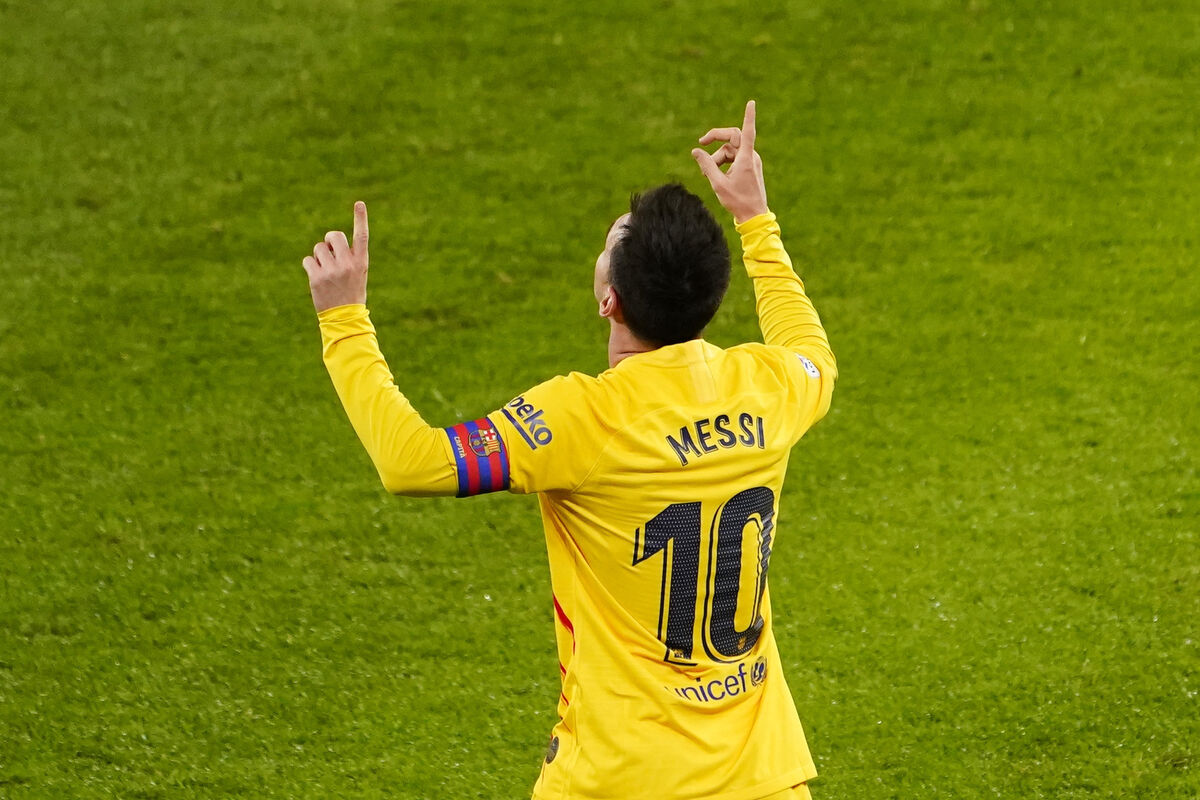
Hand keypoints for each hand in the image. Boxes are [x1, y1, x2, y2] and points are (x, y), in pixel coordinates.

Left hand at [303, 201, 369, 311]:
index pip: (362, 236)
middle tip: (329, 251)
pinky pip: (308, 260)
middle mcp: (347, 264)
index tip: (359, 203)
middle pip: (334, 236)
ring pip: (318, 248)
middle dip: (329, 240)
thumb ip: (348, 256)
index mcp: (361, 262)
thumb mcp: (358, 273)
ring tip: (325, 271)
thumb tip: (329, 241)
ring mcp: (332, 270)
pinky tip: (317, 277)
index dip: (360, 218)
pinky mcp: (317, 277)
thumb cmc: (352, 292)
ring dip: (318, 256)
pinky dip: (310, 266)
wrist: (344, 317)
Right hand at [691, 100, 768, 223]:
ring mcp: (751, 162)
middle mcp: (751, 157)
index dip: (749, 116)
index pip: (747, 131)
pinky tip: (715, 174)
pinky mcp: (750, 167)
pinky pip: (734, 158)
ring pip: (730, 150)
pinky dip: (723, 162)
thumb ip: (706, 165)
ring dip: (717, 157)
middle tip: (700, 144)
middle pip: (732, 139)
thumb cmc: (737, 201)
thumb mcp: (718, 183)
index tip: (751, 102)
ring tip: (706, 173)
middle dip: (715, 141)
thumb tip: (695, 151)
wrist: (753, 216)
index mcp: (745, 158)